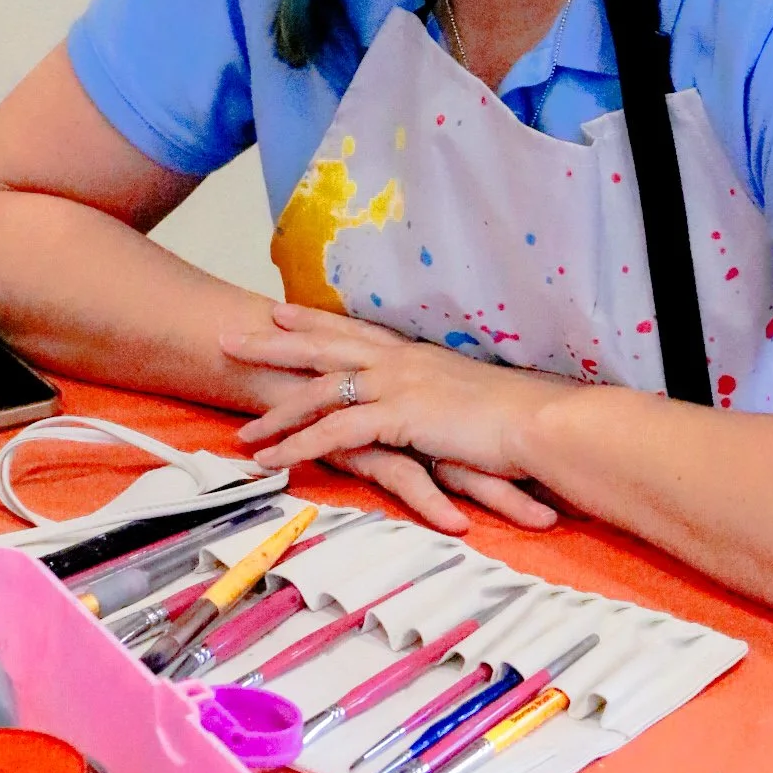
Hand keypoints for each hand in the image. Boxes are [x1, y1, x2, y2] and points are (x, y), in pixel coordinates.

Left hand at [221, 303, 561, 535]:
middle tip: (228, 339)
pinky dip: (299, 445)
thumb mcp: (473, 395)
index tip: (280, 312)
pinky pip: (336, 432)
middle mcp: (402, 361)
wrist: (544, 423)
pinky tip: (272, 460)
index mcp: (418, 354)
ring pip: (321, 391)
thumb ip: (444, 395)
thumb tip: (436, 404)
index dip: (315, 321)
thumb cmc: (519, 416)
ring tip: (241, 431)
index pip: (355, 330)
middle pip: (324, 347)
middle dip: (273, 345)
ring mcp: (398, 386)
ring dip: (277, 411)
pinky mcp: (399, 417)